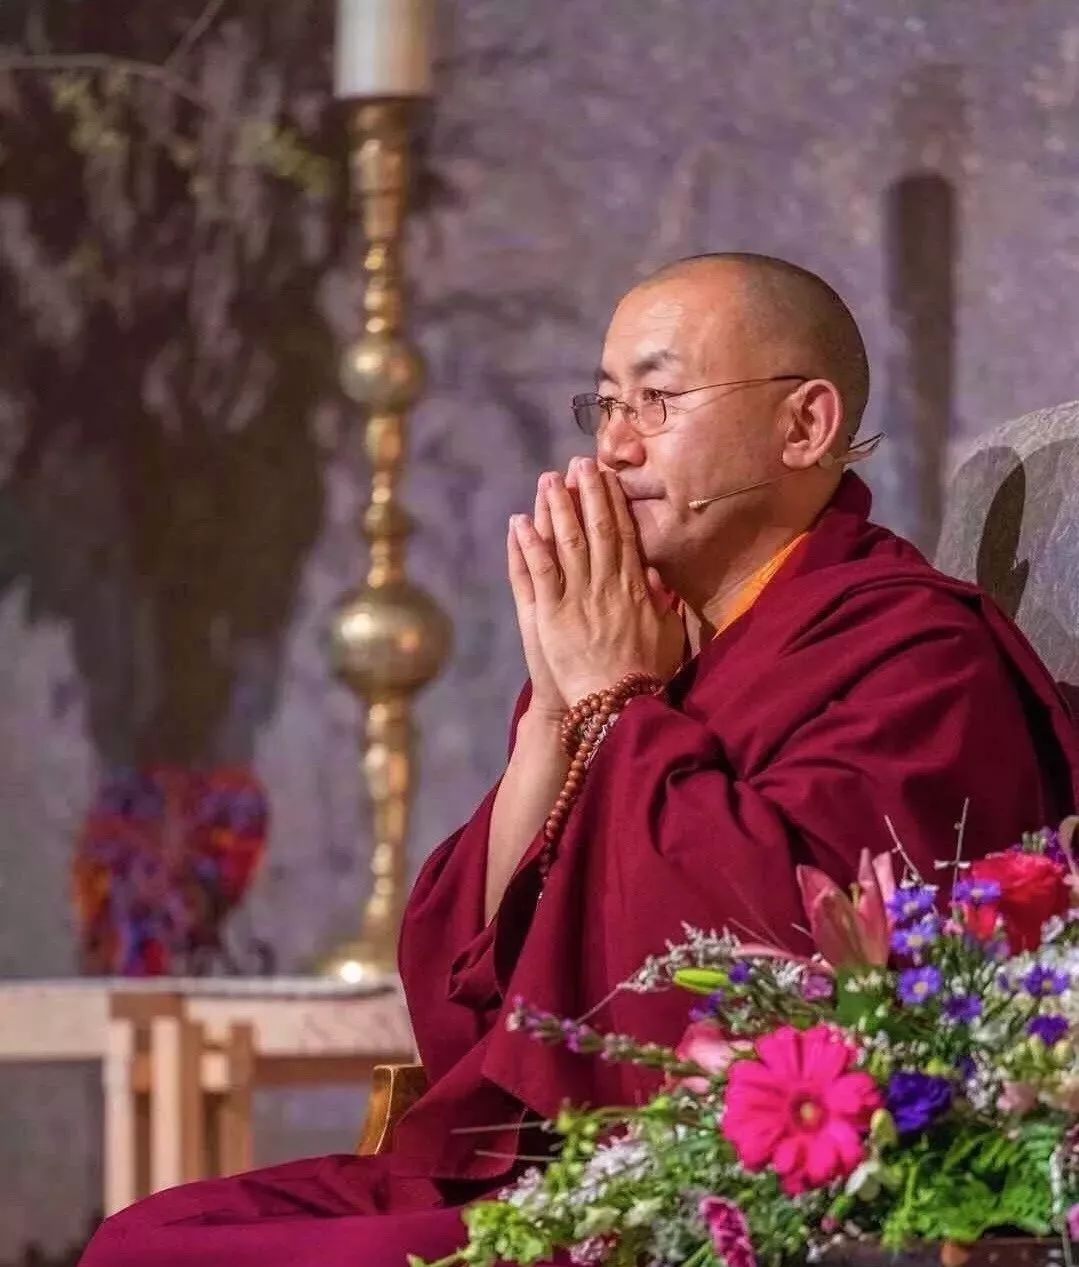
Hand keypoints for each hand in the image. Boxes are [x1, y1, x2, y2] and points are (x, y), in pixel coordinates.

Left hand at [512, 458, 683, 704]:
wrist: (616, 706)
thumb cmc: (644, 676)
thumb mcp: (666, 636)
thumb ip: (661, 602)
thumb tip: (653, 572)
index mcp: (634, 588)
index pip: (624, 535)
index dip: (614, 502)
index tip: (606, 477)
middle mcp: (606, 586)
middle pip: (596, 529)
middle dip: (586, 493)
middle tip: (577, 463)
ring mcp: (578, 598)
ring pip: (567, 543)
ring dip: (556, 508)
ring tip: (548, 480)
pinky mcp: (551, 616)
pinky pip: (540, 573)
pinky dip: (529, 546)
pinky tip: (520, 522)